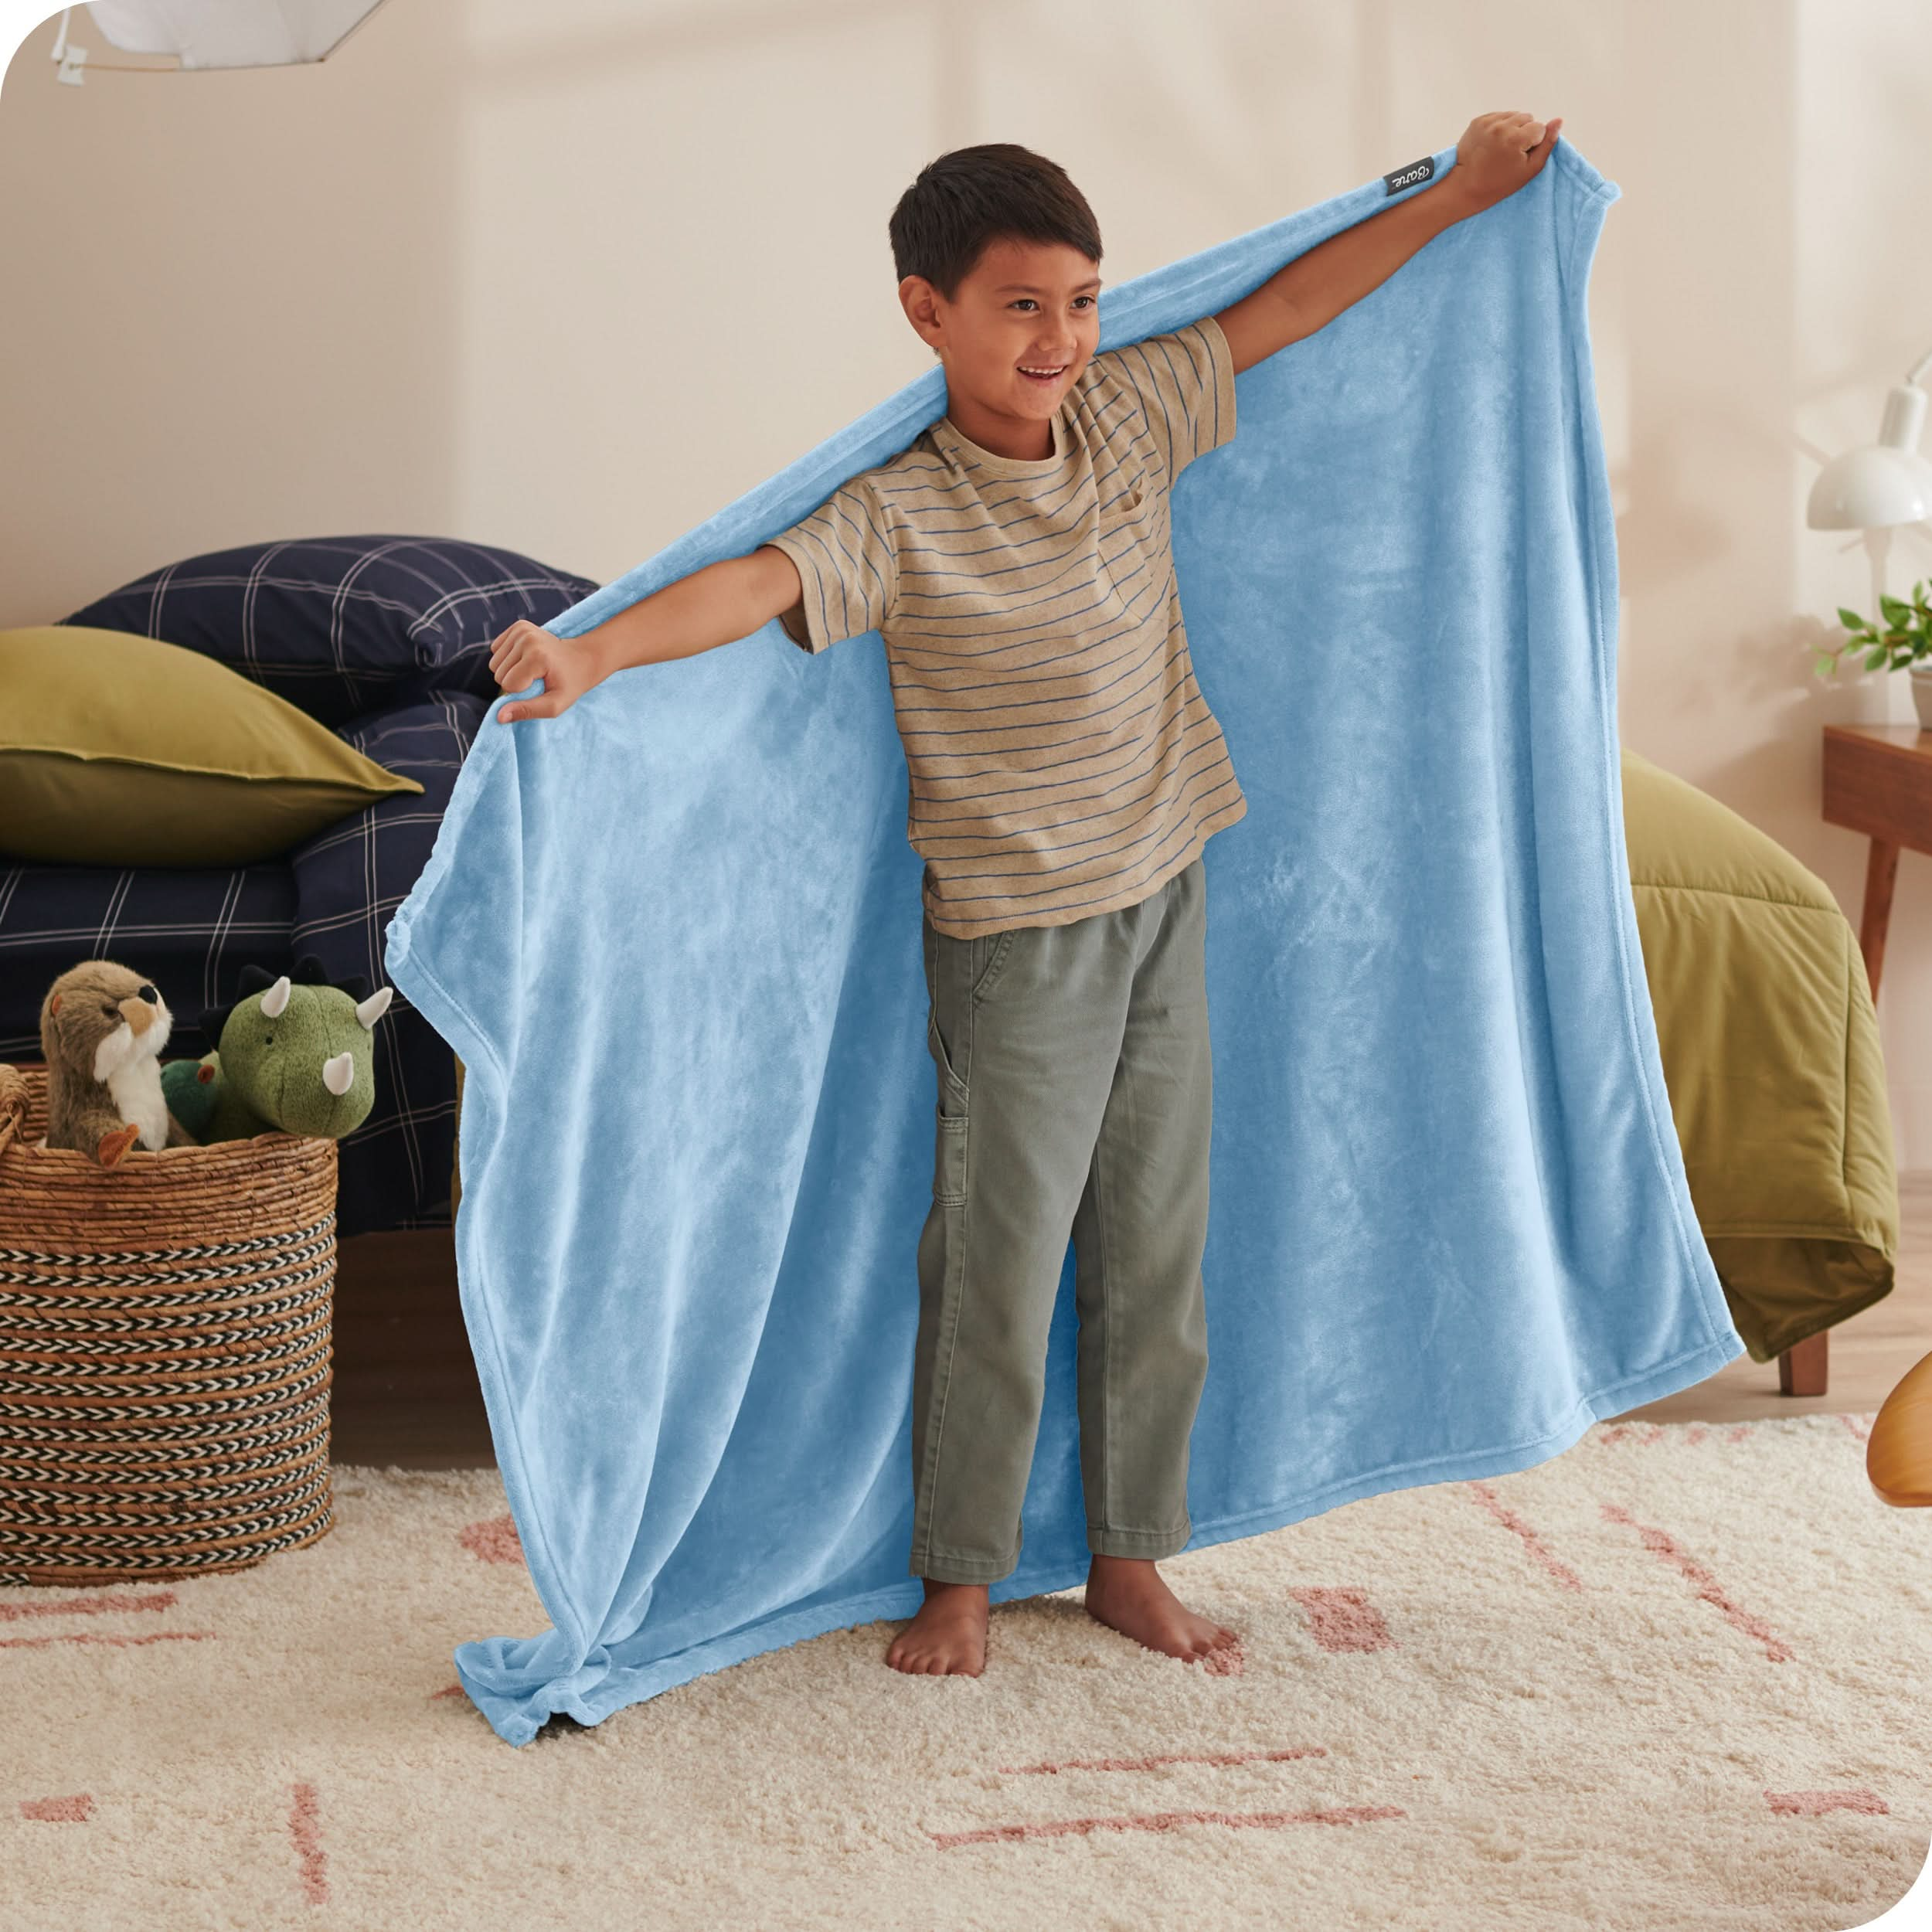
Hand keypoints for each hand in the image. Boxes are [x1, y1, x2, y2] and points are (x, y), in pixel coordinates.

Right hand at [487, 618, 605, 723]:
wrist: (583, 659)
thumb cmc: (569, 685)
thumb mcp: (554, 705)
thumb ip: (527, 711)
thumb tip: (499, 717)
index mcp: (537, 656)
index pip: (508, 685)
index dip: (521, 692)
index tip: (540, 686)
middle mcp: (527, 638)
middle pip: (498, 674)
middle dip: (514, 682)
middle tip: (537, 678)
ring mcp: (521, 629)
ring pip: (494, 663)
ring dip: (509, 671)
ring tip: (532, 668)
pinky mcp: (518, 626)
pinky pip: (495, 649)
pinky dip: (507, 658)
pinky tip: (525, 658)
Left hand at [1451, 110, 1562, 210]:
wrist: (1464, 187)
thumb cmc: (1499, 183)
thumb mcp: (1529, 170)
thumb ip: (1547, 145)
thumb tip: (1559, 120)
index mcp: (1516, 138)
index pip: (1539, 128)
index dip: (1533, 143)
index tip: (1520, 157)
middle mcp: (1501, 126)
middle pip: (1527, 118)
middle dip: (1523, 133)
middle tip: (1510, 153)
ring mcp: (1488, 122)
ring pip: (1513, 115)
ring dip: (1512, 128)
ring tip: (1501, 148)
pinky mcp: (1478, 121)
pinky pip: (1499, 116)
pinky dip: (1499, 127)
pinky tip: (1492, 143)